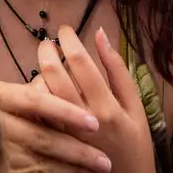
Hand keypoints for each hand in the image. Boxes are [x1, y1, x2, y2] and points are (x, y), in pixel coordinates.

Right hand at [0, 79, 109, 172]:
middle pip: (41, 138)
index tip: (94, 124)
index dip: (65, 111)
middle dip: (77, 152)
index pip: (35, 101)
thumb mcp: (5, 92)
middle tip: (105, 162)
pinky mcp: (0, 168)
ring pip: (39, 164)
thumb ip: (34, 90)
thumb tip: (71, 77)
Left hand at [36, 27, 158, 172]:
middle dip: (46, 49)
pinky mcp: (53, 143)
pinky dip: (36, 95)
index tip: (65, 29)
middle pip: (53, 72)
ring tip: (46, 63)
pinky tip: (42, 88)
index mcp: (105, 106)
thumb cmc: (135, 143)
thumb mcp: (135, 106)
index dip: (68, 38)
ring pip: (40, 92)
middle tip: (49, 41)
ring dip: (39, 71)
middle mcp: (82, 119)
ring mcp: (64, 133)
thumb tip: (101, 33)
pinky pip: (37, 112)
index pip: (79, 61)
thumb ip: (118, 70)